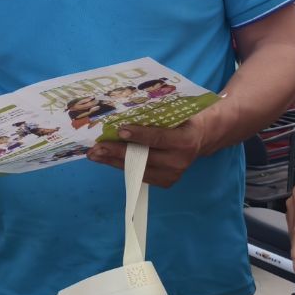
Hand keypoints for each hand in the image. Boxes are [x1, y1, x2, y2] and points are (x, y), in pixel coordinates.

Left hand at [86, 117, 207, 186]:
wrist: (200, 138)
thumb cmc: (183, 120)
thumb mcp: (175, 114)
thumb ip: (155, 116)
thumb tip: (123, 112)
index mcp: (185, 141)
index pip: (158, 138)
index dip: (139, 135)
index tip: (119, 130)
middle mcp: (179, 161)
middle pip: (143, 158)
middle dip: (117, 152)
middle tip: (96, 147)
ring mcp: (173, 175)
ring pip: (137, 169)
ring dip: (113, 161)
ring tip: (94, 154)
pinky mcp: (166, 182)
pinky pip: (139, 175)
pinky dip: (121, 166)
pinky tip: (105, 159)